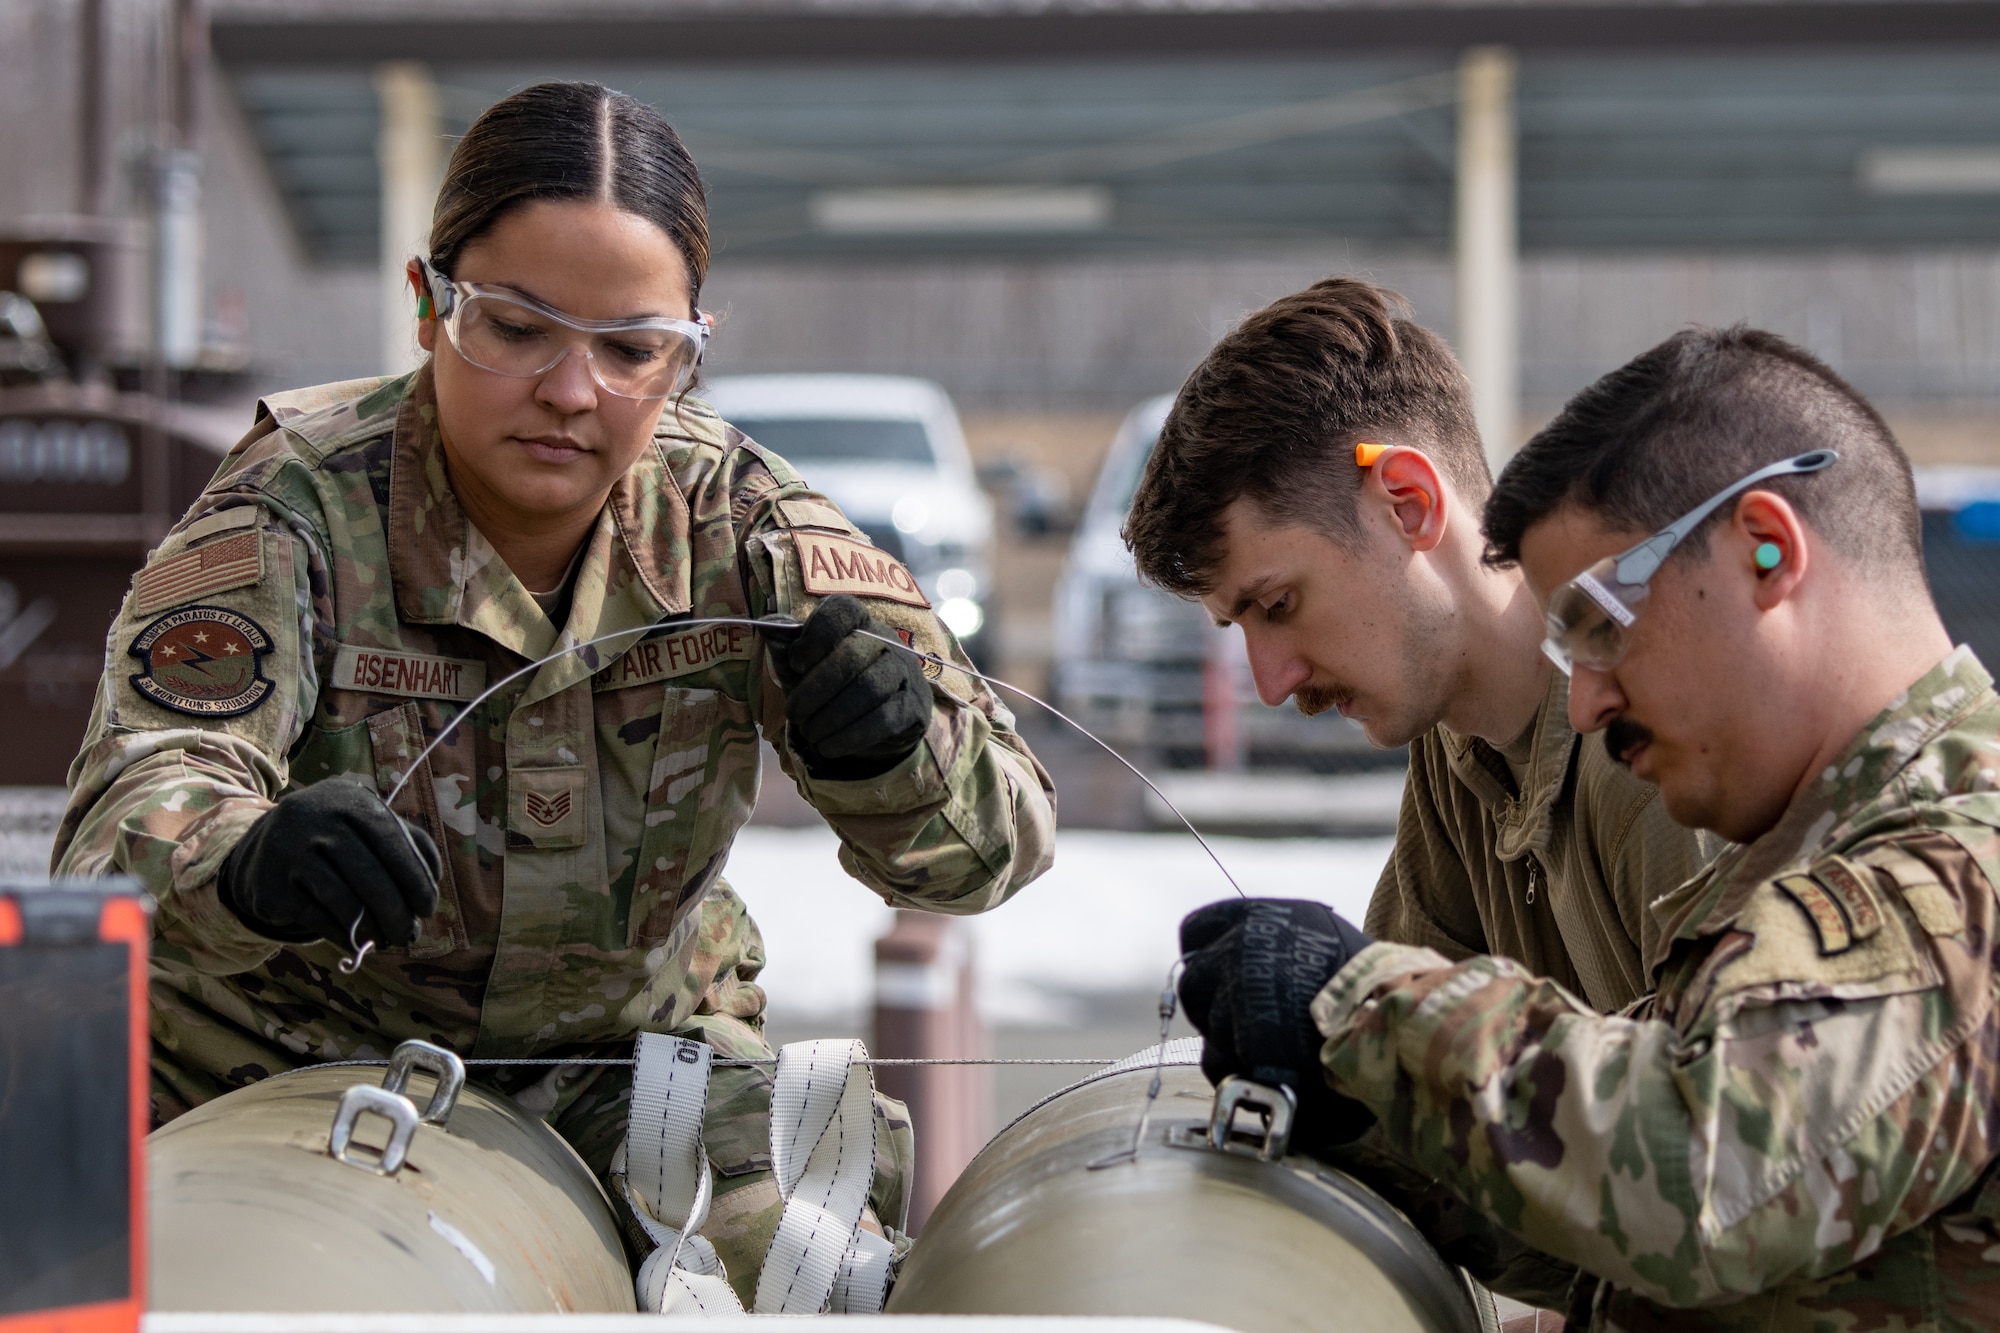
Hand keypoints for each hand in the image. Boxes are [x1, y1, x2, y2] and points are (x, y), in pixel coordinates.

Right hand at [218, 776, 440, 947]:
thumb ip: (410, 842)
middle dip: (396, 912)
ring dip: (373, 928)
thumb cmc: (338, 837)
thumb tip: (432, 878)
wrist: (266, 846)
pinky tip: (358, 943)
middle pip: (369, 875)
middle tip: (409, 935)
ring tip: (388, 941)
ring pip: (344, 900)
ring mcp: (288, 851)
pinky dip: (344, 935)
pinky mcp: (271, 885)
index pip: (392, 841)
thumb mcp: (370, 824)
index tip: (427, 908)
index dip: (415, 879)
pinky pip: (318, 918)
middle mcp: (315, 819)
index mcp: (349, 800)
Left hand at [772, 594, 930, 779]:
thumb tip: (765, 626)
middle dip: (815, 689)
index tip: (796, 663)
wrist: (879, 720)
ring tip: (809, 733)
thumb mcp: (805, 665)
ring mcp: (905, 673)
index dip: (817, 634)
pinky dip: (850, 736)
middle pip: (853, 655)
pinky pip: (883, 719)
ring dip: (831, 716)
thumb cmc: (834, 685)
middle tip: (794, 714)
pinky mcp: (914, 706)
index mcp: (859, 622)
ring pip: (869, 689)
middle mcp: (888, 640)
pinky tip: (829, 747)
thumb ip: (786, 646)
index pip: (844, 610)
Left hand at [1177, 897, 1376, 1148]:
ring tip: (1284, 1050)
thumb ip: (1272, 951)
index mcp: (1265, 918)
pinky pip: (1221, 1064)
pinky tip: (1281, 1073)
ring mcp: (1242, 991)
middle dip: (1216, 1007)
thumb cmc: (1374, 987)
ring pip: (1208, 1027)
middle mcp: (1245, 946)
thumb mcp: (1322, 941)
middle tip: (1259, 1026)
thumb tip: (1231, 969)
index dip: (1210, 959)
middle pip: (1195, 982)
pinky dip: (1243, 1073)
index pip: (1198, 930)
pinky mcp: (1249, 1038)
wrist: (1407, 1023)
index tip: (1226, 982)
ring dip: (1233, 1043)